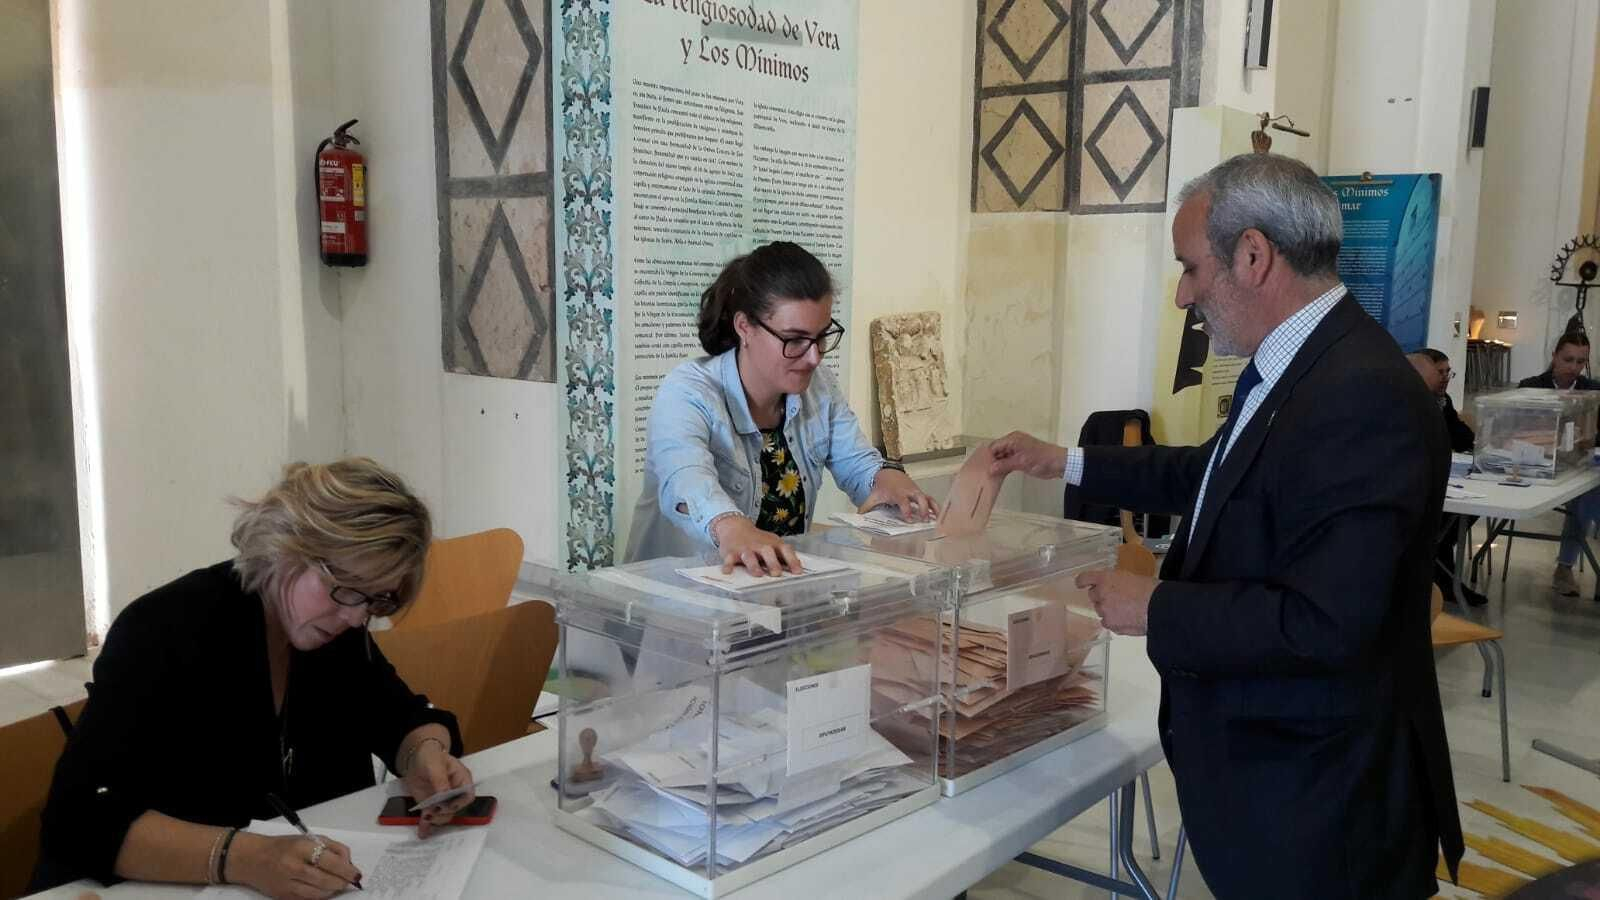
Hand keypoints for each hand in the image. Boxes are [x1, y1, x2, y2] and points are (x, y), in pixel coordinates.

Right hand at [232, 832, 361, 898]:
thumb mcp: (309, 839)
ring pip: (319, 894)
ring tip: (337, 884)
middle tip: (349, 881)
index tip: (356, 874)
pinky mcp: (284, 896)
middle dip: (342, 882)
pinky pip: (308, 899)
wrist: (252, 859)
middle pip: (326, 880)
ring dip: (332, 890)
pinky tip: (324, 889)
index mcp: (301, 848)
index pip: (330, 862)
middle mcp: (293, 866)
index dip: (347, 870)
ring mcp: (287, 884)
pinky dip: (320, 896)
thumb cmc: (284, 847)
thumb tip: (349, 863)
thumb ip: (332, 848)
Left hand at [401, 740, 475, 837]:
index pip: (468, 796)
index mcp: (462, 780)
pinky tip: (422, 831)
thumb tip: (444, 795)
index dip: (459, 803)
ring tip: (425, 819)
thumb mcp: (435, 764)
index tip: (447, 805)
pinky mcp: (431, 805)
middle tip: (431, 813)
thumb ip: (440, 779)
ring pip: (443, 816)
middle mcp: (454, 793)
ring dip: (435, 820)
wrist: (415, 759)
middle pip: (455, 809)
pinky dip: (426, 825)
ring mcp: (442, 800)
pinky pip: (430, 817)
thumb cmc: (430, 756)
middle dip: (444, 813)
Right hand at [713, 515, 801, 575]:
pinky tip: (728, 572)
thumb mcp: (772, 544)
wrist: (735, 527)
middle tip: (777, 574)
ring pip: (749, 556)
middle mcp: (760, 545)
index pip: (785, 550)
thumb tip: (799, 568)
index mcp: (772, 544)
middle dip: (772, 562)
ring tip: (758, 575)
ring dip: (753, 565)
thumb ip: (784, 555)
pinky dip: (728, 565)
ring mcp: (745, 548)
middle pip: (767, 552)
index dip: (792, 560)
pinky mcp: (731, 552)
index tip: (798, 572)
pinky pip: (729, 559)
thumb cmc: (758, 540)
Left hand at [858, 469, 938, 521]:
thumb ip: (866, 507)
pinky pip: (930, 499)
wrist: (888, 474)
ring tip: (935, 520)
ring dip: (932, 509)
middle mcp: (909, 492)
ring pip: (927, 498)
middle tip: (923, 521)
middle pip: (920, 498)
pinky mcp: (920, 494)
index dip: (907, 510)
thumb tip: (859, 517)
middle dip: (923, 509)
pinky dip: (935, 507)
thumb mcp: (873, 496)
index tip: (909, 519)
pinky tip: (938, 516)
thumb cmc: (882, 487)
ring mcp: (916, 492)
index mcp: (898, 493)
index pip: (904, 502)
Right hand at [989, 431, 1068, 478]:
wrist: (1059, 463)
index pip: (994, 446)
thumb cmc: (1042, 459)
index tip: (981, 467)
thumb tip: (991, 469)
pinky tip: (999, 475)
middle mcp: (1014, 442)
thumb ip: (1004, 465)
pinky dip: (1004, 467)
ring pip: (1002, 457)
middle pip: (997, 451)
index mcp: (1013, 439)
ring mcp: (1018, 450)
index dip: (988, 456)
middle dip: (992, 461)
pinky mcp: (1021, 458)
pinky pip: (1009, 461)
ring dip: (998, 465)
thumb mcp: (1021, 462)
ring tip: (990, 476)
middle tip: (984, 473)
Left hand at [1076, 568, 1157, 635]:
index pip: (1085, 578)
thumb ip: (1116, 581)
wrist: (1159, 607)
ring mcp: (1105, 611)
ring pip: (1101, 610)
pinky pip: (1108, 623)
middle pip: (1093, 596)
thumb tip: (1114, 586)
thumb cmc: (1151, 590)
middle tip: (1117, 598)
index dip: (1082, 581)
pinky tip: (1128, 618)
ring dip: (1109, 610)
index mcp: (1105, 579)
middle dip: (1102, 596)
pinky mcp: (1111, 625)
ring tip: (1127, 609)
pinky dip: (1115, 622)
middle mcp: (1101, 594)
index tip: (1080, 584)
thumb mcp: (1130, 577)